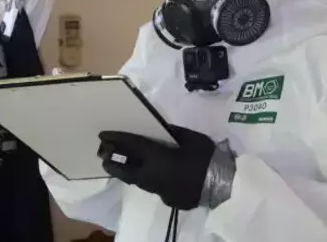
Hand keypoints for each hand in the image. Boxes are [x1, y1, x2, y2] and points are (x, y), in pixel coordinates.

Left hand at [98, 125, 215, 209]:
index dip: (116, 138)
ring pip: (136, 180)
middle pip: (126, 169)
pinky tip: (150, 175)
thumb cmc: (207, 158)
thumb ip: (173, 132)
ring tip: (120, 164)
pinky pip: (152, 187)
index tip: (103, 134)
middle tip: (103, 154)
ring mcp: (158, 190)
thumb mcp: (192, 137)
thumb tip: (162, 128)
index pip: (130, 145)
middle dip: (112, 160)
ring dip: (127, 171)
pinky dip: (146, 179)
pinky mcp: (167, 199)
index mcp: (156, 157)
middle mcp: (151, 176)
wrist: (224, 186)